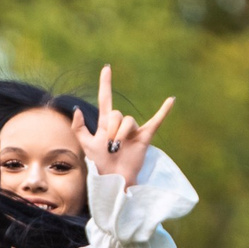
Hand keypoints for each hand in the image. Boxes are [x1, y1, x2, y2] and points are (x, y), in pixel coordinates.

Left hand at [73, 65, 174, 187]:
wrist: (114, 180)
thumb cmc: (99, 165)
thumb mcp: (86, 146)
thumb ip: (79, 128)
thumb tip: (77, 109)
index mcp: (105, 124)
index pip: (105, 100)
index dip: (105, 84)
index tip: (106, 68)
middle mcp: (120, 125)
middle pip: (116, 114)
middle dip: (110, 129)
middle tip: (109, 145)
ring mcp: (133, 131)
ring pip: (128, 121)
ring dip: (120, 134)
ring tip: (117, 148)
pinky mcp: (144, 137)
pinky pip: (156, 121)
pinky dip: (164, 111)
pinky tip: (171, 100)